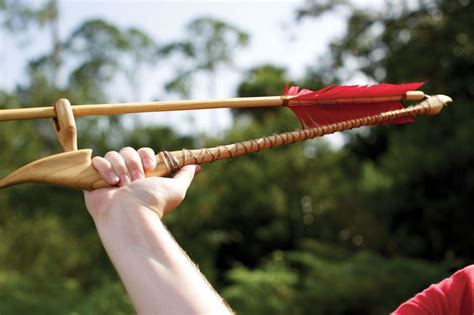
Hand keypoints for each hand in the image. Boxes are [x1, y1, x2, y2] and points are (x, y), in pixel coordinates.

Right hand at [84, 147, 199, 219]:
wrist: (130, 215)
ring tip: (124, 185)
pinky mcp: (93, 179)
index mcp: (143, 173)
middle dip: (133, 163)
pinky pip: (97, 161)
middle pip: (128, 150)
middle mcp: (127, 173)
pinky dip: (105, 169)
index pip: (143, 151)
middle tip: (137, 180)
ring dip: (121, 168)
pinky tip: (111, 183)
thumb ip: (184, 175)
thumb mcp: (176, 188)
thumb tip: (197, 166)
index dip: (146, 155)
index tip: (151, 167)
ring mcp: (109, 176)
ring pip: (113, 154)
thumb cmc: (153, 204)